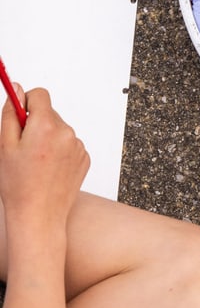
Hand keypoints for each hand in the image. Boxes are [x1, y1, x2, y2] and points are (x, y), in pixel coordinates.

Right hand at [0, 86, 89, 229]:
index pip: (40, 95)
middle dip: (36, 124)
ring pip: (59, 130)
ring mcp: (77, 145)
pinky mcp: (84, 157)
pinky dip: (59, 151)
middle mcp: (66, 132)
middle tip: (24, 148)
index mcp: (46, 125)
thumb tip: (16, 89)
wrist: (39, 218)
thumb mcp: (5, 146)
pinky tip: (49, 170)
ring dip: (48, 138)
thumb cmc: (19, 186)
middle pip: (49, 113)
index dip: (26, 103)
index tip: (20, 115)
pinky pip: (69, 144)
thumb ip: (11, 114)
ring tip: (37, 163)